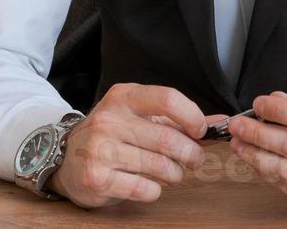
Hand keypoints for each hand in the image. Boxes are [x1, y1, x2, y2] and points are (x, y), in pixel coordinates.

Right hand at [47, 83, 228, 207]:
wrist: (68, 159)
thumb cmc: (112, 135)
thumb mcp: (140, 116)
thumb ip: (177, 118)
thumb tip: (219, 122)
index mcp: (124, 97)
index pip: (168, 99)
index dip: (192, 116)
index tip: (201, 130)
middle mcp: (109, 119)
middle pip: (167, 138)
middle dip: (190, 153)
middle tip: (195, 159)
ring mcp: (100, 149)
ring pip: (159, 165)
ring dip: (176, 173)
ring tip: (174, 173)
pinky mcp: (97, 178)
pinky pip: (143, 188)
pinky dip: (156, 190)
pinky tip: (152, 186)